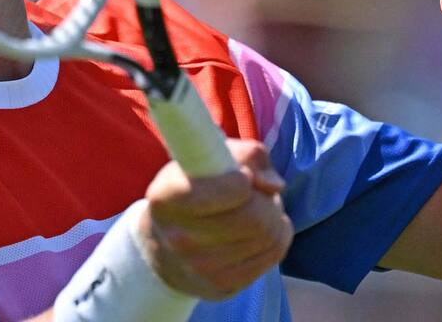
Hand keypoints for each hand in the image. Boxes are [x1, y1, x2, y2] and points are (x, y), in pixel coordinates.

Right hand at [137, 138, 292, 299]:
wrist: (163, 247)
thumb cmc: (190, 190)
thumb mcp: (206, 159)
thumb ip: (245, 155)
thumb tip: (273, 185)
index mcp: (166, 199)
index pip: (227, 190)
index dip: (244, 178)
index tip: (242, 176)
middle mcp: (178, 238)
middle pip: (254, 217)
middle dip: (265, 199)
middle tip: (257, 193)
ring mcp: (200, 268)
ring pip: (268, 236)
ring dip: (273, 216)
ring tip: (258, 209)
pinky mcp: (221, 287)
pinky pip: (273, 255)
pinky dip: (278, 236)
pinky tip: (263, 229)